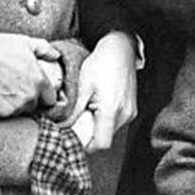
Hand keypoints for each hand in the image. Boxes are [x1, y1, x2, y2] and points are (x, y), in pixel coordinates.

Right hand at [0, 32, 59, 117]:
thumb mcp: (25, 43)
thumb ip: (44, 50)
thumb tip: (56, 55)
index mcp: (39, 80)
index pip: (50, 98)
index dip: (44, 94)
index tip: (38, 92)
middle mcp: (30, 96)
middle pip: (35, 105)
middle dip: (30, 98)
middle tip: (18, 88)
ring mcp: (15, 106)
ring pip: (21, 111)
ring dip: (17, 104)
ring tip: (6, 90)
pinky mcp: (0, 113)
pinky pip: (7, 115)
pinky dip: (3, 108)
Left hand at [66, 31, 137, 150]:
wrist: (120, 49)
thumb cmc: (102, 63)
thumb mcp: (83, 85)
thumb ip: (74, 111)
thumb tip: (63, 126)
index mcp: (111, 109)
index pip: (100, 144)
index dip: (86, 145)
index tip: (76, 136)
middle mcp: (124, 114)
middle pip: (105, 138)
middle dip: (91, 133)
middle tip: (80, 118)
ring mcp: (130, 112)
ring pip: (111, 131)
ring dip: (99, 125)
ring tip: (90, 107)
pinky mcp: (132, 109)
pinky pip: (117, 123)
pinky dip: (106, 119)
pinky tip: (99, 104)